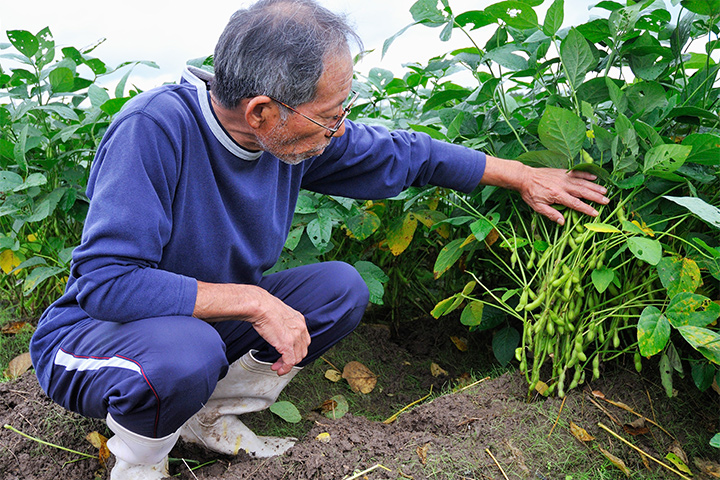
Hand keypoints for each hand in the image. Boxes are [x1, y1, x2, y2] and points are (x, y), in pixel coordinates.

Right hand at [193, 281, 310, 374]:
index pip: (303, 340)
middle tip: (282, 362)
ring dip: (287, 365)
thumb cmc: (264, 307)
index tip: (288, 353)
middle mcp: (300, 328)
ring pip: (296, 358)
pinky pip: (289, 362)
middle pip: (302, 350)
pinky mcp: (287, 345)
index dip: (296, 349)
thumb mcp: (279, 314)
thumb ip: (283, 323)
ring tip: (278, 367)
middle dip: (292, 359)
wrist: (260, 305)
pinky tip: (279, 370)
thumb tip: (278, 330)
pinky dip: (285, 369)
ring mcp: (295, 337)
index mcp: (299, 320)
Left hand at [518, 167, 609, 224]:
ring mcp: (564, 177)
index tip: (596, 213)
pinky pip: (577, 172)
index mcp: (557, 195)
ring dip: (594, 186)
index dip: (586, 209)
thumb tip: (562, 222)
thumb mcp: (538, 207)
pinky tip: (594, 177)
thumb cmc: (530, 193)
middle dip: (596, 197)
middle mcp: (563, 185)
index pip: (575, 204)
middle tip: (607, 201)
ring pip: (582, 182)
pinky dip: (586, 175)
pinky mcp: (562, 172)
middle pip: (583, 192)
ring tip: (605, 191)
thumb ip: (551, 214)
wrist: (524, 177)